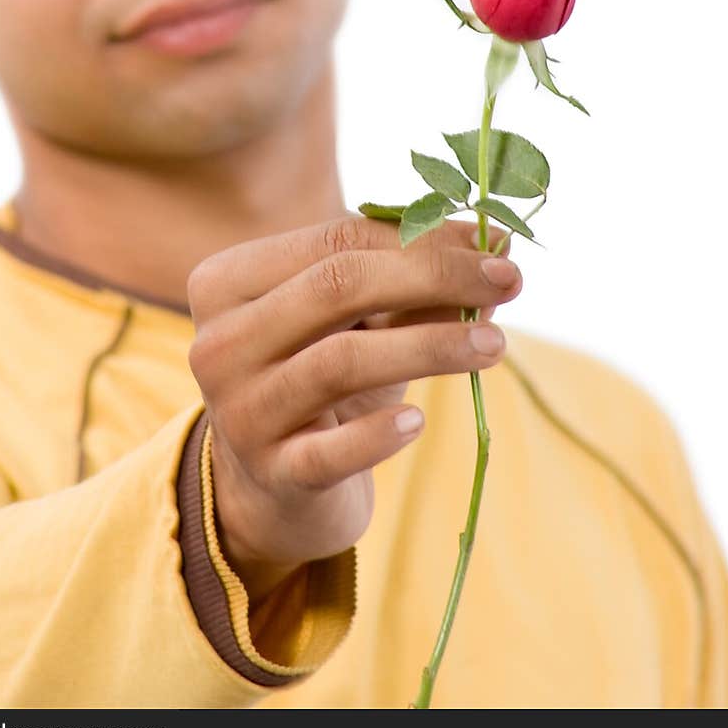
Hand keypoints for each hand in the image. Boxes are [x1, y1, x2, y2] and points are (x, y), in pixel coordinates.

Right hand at [186, 213, 520, 603]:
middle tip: (507, 281)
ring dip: (429, 346)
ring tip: (495, 345)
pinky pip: (331, 451)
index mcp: (228, 281)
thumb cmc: (323, 381)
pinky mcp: (271, 474)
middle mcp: (220, 341)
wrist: (274, 489)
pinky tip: (420, 423)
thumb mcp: (361, 324)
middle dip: (432, 277)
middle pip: (336, 288)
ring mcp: (240, 411)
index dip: (421, 238)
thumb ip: (415, 279)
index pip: (335, 241)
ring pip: (340, 360)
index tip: (496, 247)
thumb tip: (498, 240)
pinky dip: (379, 434)